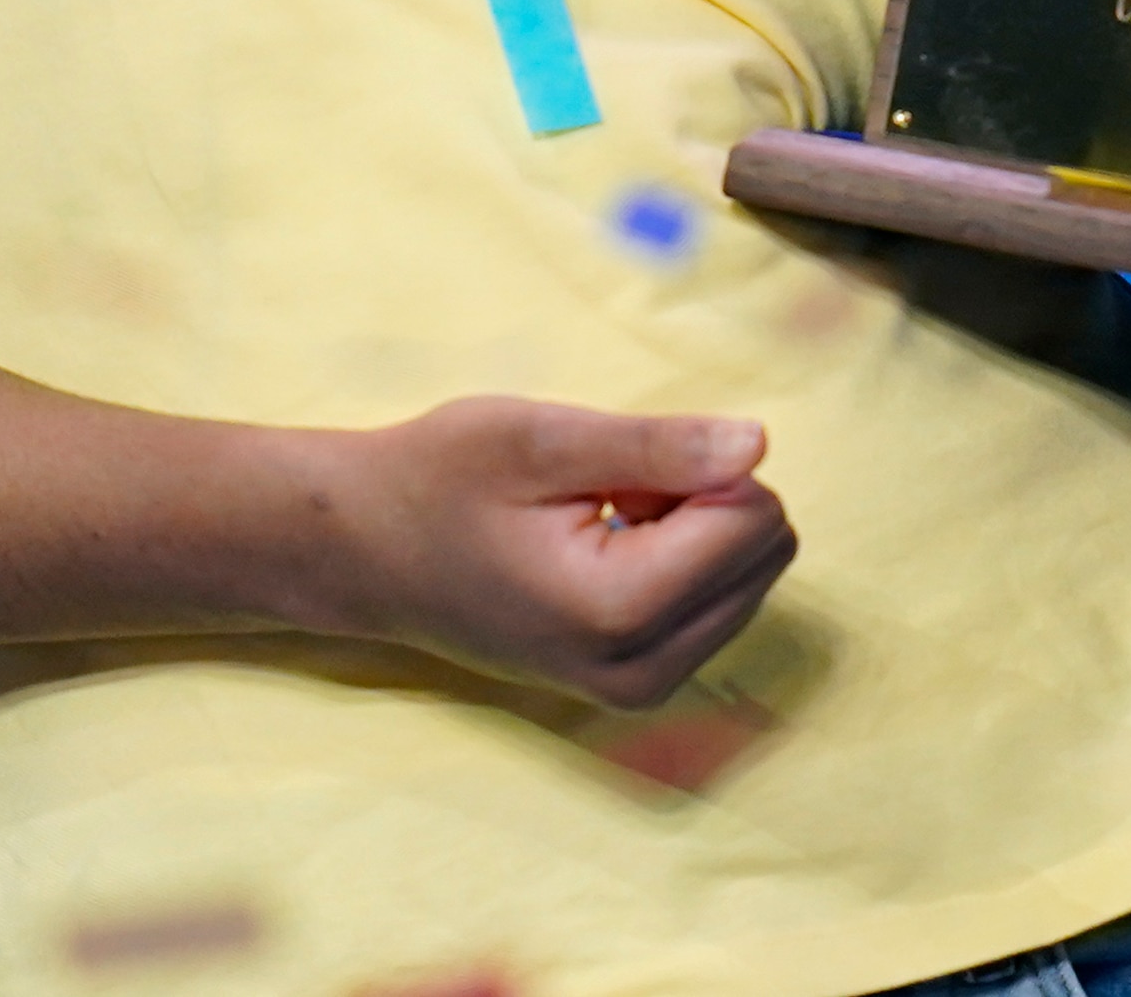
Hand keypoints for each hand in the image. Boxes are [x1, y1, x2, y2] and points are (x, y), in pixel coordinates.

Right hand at [293, 397, 795, 708]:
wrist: (366, 555)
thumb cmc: (439, 480)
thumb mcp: (540, 439)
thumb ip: (656, 446)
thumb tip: (759, 447)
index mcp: (620, 612)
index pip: (753, 518)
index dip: (693, 466)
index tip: (608, 472)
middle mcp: (642, 672)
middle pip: (764, 551)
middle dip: (699, 500)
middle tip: (600, 495)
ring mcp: (641, 691)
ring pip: (750, 577)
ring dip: (687, 529)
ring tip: (590, 522)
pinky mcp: (638, 688)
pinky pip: (718, 603)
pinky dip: (675, 561)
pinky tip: (594, 551)